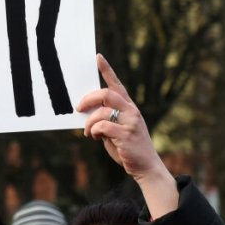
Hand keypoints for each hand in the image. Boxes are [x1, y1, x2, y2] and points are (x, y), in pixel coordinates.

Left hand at [75, 54, 176, 215]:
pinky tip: (96, 137)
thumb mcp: (115, 131)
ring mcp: (131, 122)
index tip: (97, 57)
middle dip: (88, 99)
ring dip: (89, 122)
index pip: (117, 84)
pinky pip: (102, 126)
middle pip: (106, 94)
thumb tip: (86, 112)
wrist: (145, 167)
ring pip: (102, 111)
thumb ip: (106, 119)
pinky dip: (94, 131)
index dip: (107, 70)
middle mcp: (132, 111)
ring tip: (88, 133)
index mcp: (129, 107)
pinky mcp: (126, 134)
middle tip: (78, 108)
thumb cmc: (127, 149)